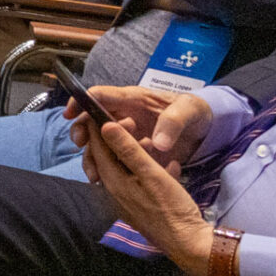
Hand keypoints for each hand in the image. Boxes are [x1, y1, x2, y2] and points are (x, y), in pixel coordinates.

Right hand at [68, 86, 214, 172]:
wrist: (205, 129)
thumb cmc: (194, 113)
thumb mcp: (189, 111)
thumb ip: (173, 123)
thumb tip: (158, 143)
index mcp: (133, 99)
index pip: (100, 95)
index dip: (82, 101)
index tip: (70, 114)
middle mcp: (123, 115)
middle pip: (92, 119)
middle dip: (81, 131)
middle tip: (81, 144)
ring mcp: (126, 134)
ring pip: (98, 143)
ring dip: (91, 155)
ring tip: (93, 174)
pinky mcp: (131, 151)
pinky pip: (111, 158)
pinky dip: (104, 168)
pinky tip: (103, 181)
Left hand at [84, 119, 216, 275]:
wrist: (189, 245)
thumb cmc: (171, 208)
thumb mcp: (151, 174)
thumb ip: (128, 150)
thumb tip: (105, 126)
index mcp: (114, 182)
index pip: (98, 148)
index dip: (101, 127)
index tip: (111, 112)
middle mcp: (115, 192)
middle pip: (111, 158)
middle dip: (122, 140)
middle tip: (137, 126)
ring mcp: (128, 202)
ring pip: (128, 170)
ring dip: (140, 156)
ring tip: (156, 145)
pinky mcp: (142, 208)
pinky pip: (141, 183)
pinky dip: (152, 172)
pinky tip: (172, 167)